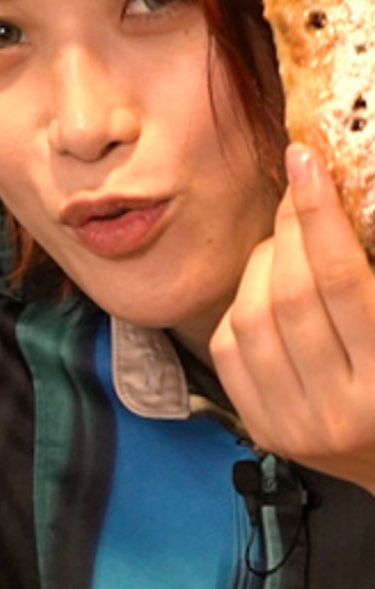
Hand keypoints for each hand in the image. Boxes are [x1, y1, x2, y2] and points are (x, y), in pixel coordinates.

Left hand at [211, 143, 374, 492]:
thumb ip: (374, 275)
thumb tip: (345, 208)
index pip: (339, 279)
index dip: (318, 214)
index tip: (306, 161)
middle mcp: (338, 410)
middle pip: (290, 292)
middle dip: (290, 227)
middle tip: (299, 188)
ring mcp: (292, 423)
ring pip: (251, 312)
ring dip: (265, 259)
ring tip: (289, 240)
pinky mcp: (260, 426)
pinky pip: (228, 342)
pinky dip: (243, 299)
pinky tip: (268, 284)